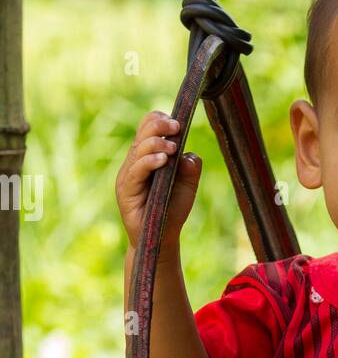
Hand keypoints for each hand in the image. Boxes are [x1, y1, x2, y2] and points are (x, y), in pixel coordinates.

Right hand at [116, 110, 201, 248]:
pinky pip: (135, 170)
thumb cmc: (172, 209)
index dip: (159, 120)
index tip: (178, 123)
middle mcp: (135, 162)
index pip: (146, 127)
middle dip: (159, 126)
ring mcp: (129, 175)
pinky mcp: (126, 190)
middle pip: (141, 132)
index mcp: (147, 155)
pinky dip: (149, 162)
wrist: (162, 237)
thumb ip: (190, 168)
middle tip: (176, 129)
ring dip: (156, 143)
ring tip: (172, 148)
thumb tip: (189, 155)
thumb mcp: (188, 185)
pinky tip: (163, 160)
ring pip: (137, 149)